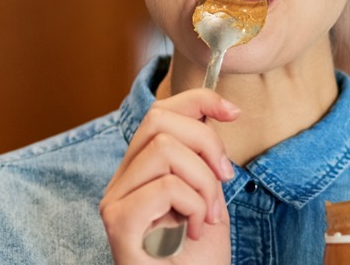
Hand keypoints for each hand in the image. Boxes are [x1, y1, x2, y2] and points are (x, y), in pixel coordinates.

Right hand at [100, 88, 238, 263]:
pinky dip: (195, 205)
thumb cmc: (199, 256)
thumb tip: (218, 110)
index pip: (161, 111)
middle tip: (224, 180)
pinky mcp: (118, 222)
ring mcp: (115, 200)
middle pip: (159, 119)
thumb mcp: (210, 193)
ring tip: (209, 216)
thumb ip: (203, 156)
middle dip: (207, 143)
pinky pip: (166, 186)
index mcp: (142, 169)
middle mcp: (122, 180)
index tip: (234, 112)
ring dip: (205, 183)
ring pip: (166, 148)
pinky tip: (195, 230)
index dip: (200, 100)